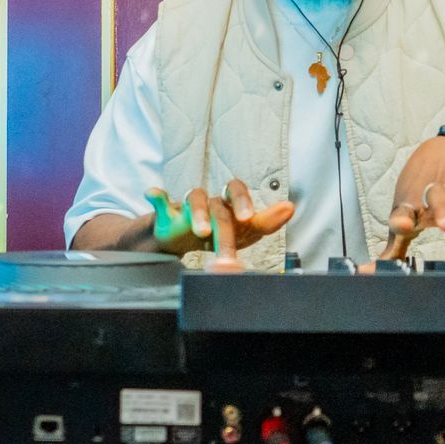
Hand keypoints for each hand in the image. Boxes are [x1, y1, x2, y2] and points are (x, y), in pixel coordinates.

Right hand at [143, 181, 294, 262]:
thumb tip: (290, 206)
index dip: (242, 201)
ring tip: (202, 232)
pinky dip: (157, 195)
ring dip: (198, 214)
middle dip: (225, 230)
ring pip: (194, 199)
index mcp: (229, 204)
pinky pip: (160, 199)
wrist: (183, 240)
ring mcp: (187, 206)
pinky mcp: (166, 212)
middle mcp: (210, 201)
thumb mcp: (244, 231)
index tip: (247, 217)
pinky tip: (154, 194)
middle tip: (228, 252)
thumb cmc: (220, 232)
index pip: (238, 191)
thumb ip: (266, 221)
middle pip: (219, 207)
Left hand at [379, 136, 444, 259]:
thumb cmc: (421, 189)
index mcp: (415, 203)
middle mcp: (436, 192)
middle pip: (438, 200)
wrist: (443, 149)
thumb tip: (368, 272)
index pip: (405, 210)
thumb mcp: (407, 212)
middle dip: (443, 211)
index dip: (403, 219)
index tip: (404, 225)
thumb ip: (395, 244)